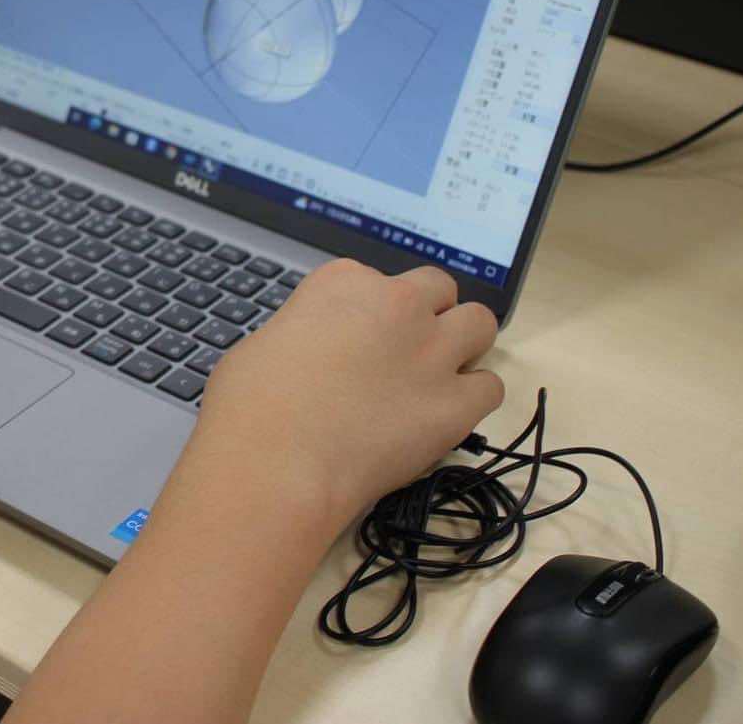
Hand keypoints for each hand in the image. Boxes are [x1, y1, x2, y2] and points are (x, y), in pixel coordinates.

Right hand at [189, 259, 502, 533]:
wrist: (275, 463)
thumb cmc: (252, 405)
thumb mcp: (267, 340)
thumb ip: (308, 330)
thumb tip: (317, 350)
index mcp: (345, 281)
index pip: (377, 280)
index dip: (370, 311)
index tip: (357, 338)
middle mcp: (397, 304)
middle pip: (439, 288)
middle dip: (428, 313)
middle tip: (405, 350)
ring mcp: (432, 352)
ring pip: (481, 324)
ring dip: (464, 344)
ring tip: (438, 373)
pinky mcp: (455, 404)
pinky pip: (491, 387)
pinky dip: (473, 398)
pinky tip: (446, 413)